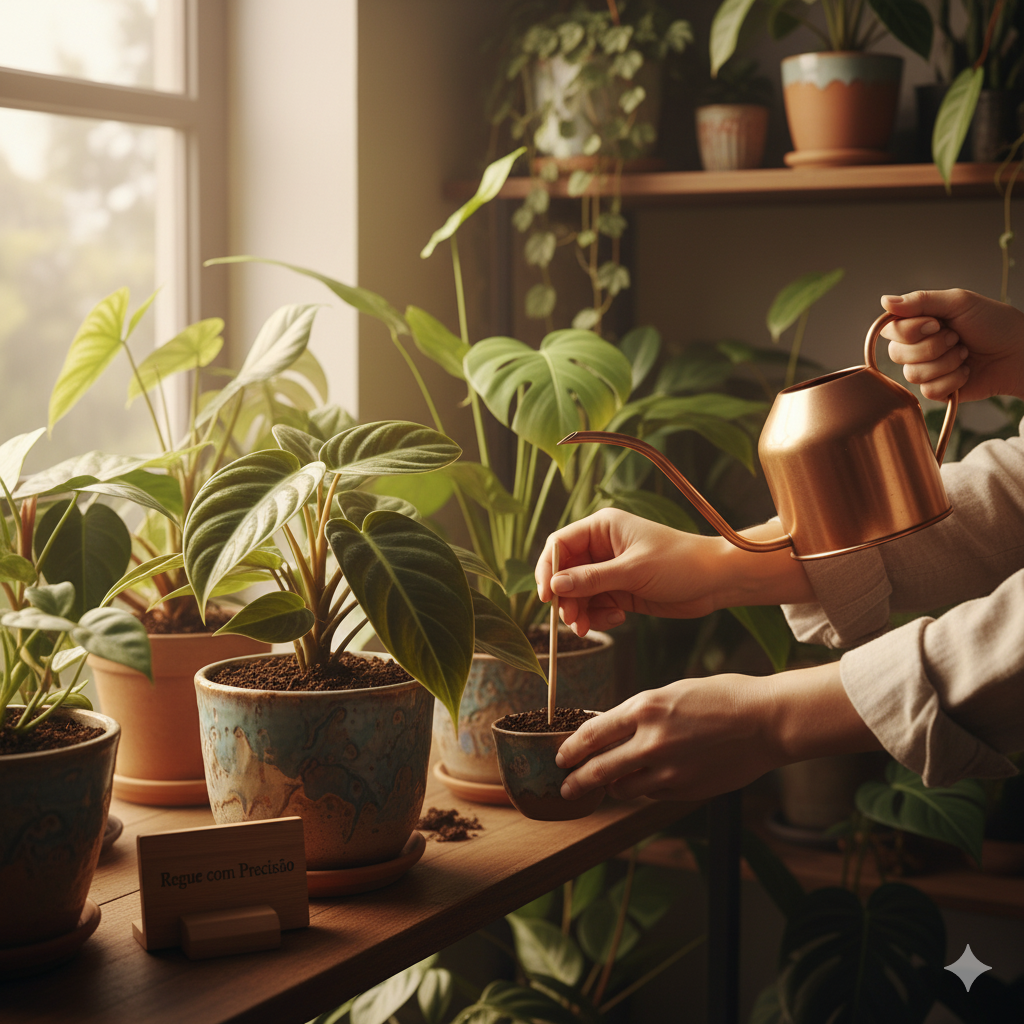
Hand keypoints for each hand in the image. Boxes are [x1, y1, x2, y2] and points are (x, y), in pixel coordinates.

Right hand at [535, 509, 726, 636]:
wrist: (716, 581)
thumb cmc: (679, 563)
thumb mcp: (632, 571)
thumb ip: (591, 579)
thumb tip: (555, 585)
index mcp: (602, 528)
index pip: (559, 545)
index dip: (547, 569)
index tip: (547, 596)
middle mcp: (602, 547)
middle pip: (565, 573)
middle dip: (566, 598)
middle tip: (572, 621)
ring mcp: (610, 570)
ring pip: (579, 593)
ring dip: (580, 611)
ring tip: (590, 627)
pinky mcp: (620, 590)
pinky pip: (595, 604)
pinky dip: (598, 615)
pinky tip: (618, 619)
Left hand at [556, 663, 879, 803]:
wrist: (766, 721)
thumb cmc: (723, 697)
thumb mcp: (673, 692)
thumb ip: (641, 714)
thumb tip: (614, 732)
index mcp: (645, 707)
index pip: (593, 734)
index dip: (571, 748)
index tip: (562, 756)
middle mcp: (651, 741)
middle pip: (598, 770)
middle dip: (577, 781)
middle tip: (566, 787)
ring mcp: (668, 770)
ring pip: (622, 788)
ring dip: (609, 788)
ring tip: (602, 788)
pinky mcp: (685, 790)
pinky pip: (650, 794)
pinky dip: (641, 791)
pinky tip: (641, 785)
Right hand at [881, 289, 1023, 401]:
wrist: (1019, 353)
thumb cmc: (994, 323)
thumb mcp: (958, 302)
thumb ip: (920, 300)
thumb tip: (884, 301)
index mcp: (918, 323)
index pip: (890, 330)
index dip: (909, 330)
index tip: (937, 323)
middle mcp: (917, 346)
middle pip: (896, 354)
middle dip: (932, 347)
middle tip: (957, 338)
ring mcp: (926, 370)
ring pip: (912, 374)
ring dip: (946, 363)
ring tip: (964, 354)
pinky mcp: (937, 390)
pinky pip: (928, 391)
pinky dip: (952, 381)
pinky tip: (966, 371)